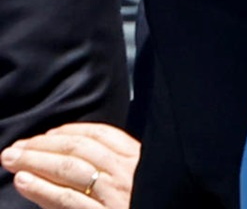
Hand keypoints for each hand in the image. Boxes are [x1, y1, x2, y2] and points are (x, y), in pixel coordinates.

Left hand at [0, 123, 139, 208]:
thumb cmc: (147, 201)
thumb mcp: (142, 179)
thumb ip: (117, 165)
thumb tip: (74, 154)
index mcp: (139, 159)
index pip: (100, 135)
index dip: (68, 131)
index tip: (45, 134)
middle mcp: (126, 172)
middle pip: (79, 149)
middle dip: (42, 144)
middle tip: (16, 148)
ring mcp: (113, 194)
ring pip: (69, 169)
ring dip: (35, 161)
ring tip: (13, 160)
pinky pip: (66, 199)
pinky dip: (42, 188)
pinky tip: (24, 182)